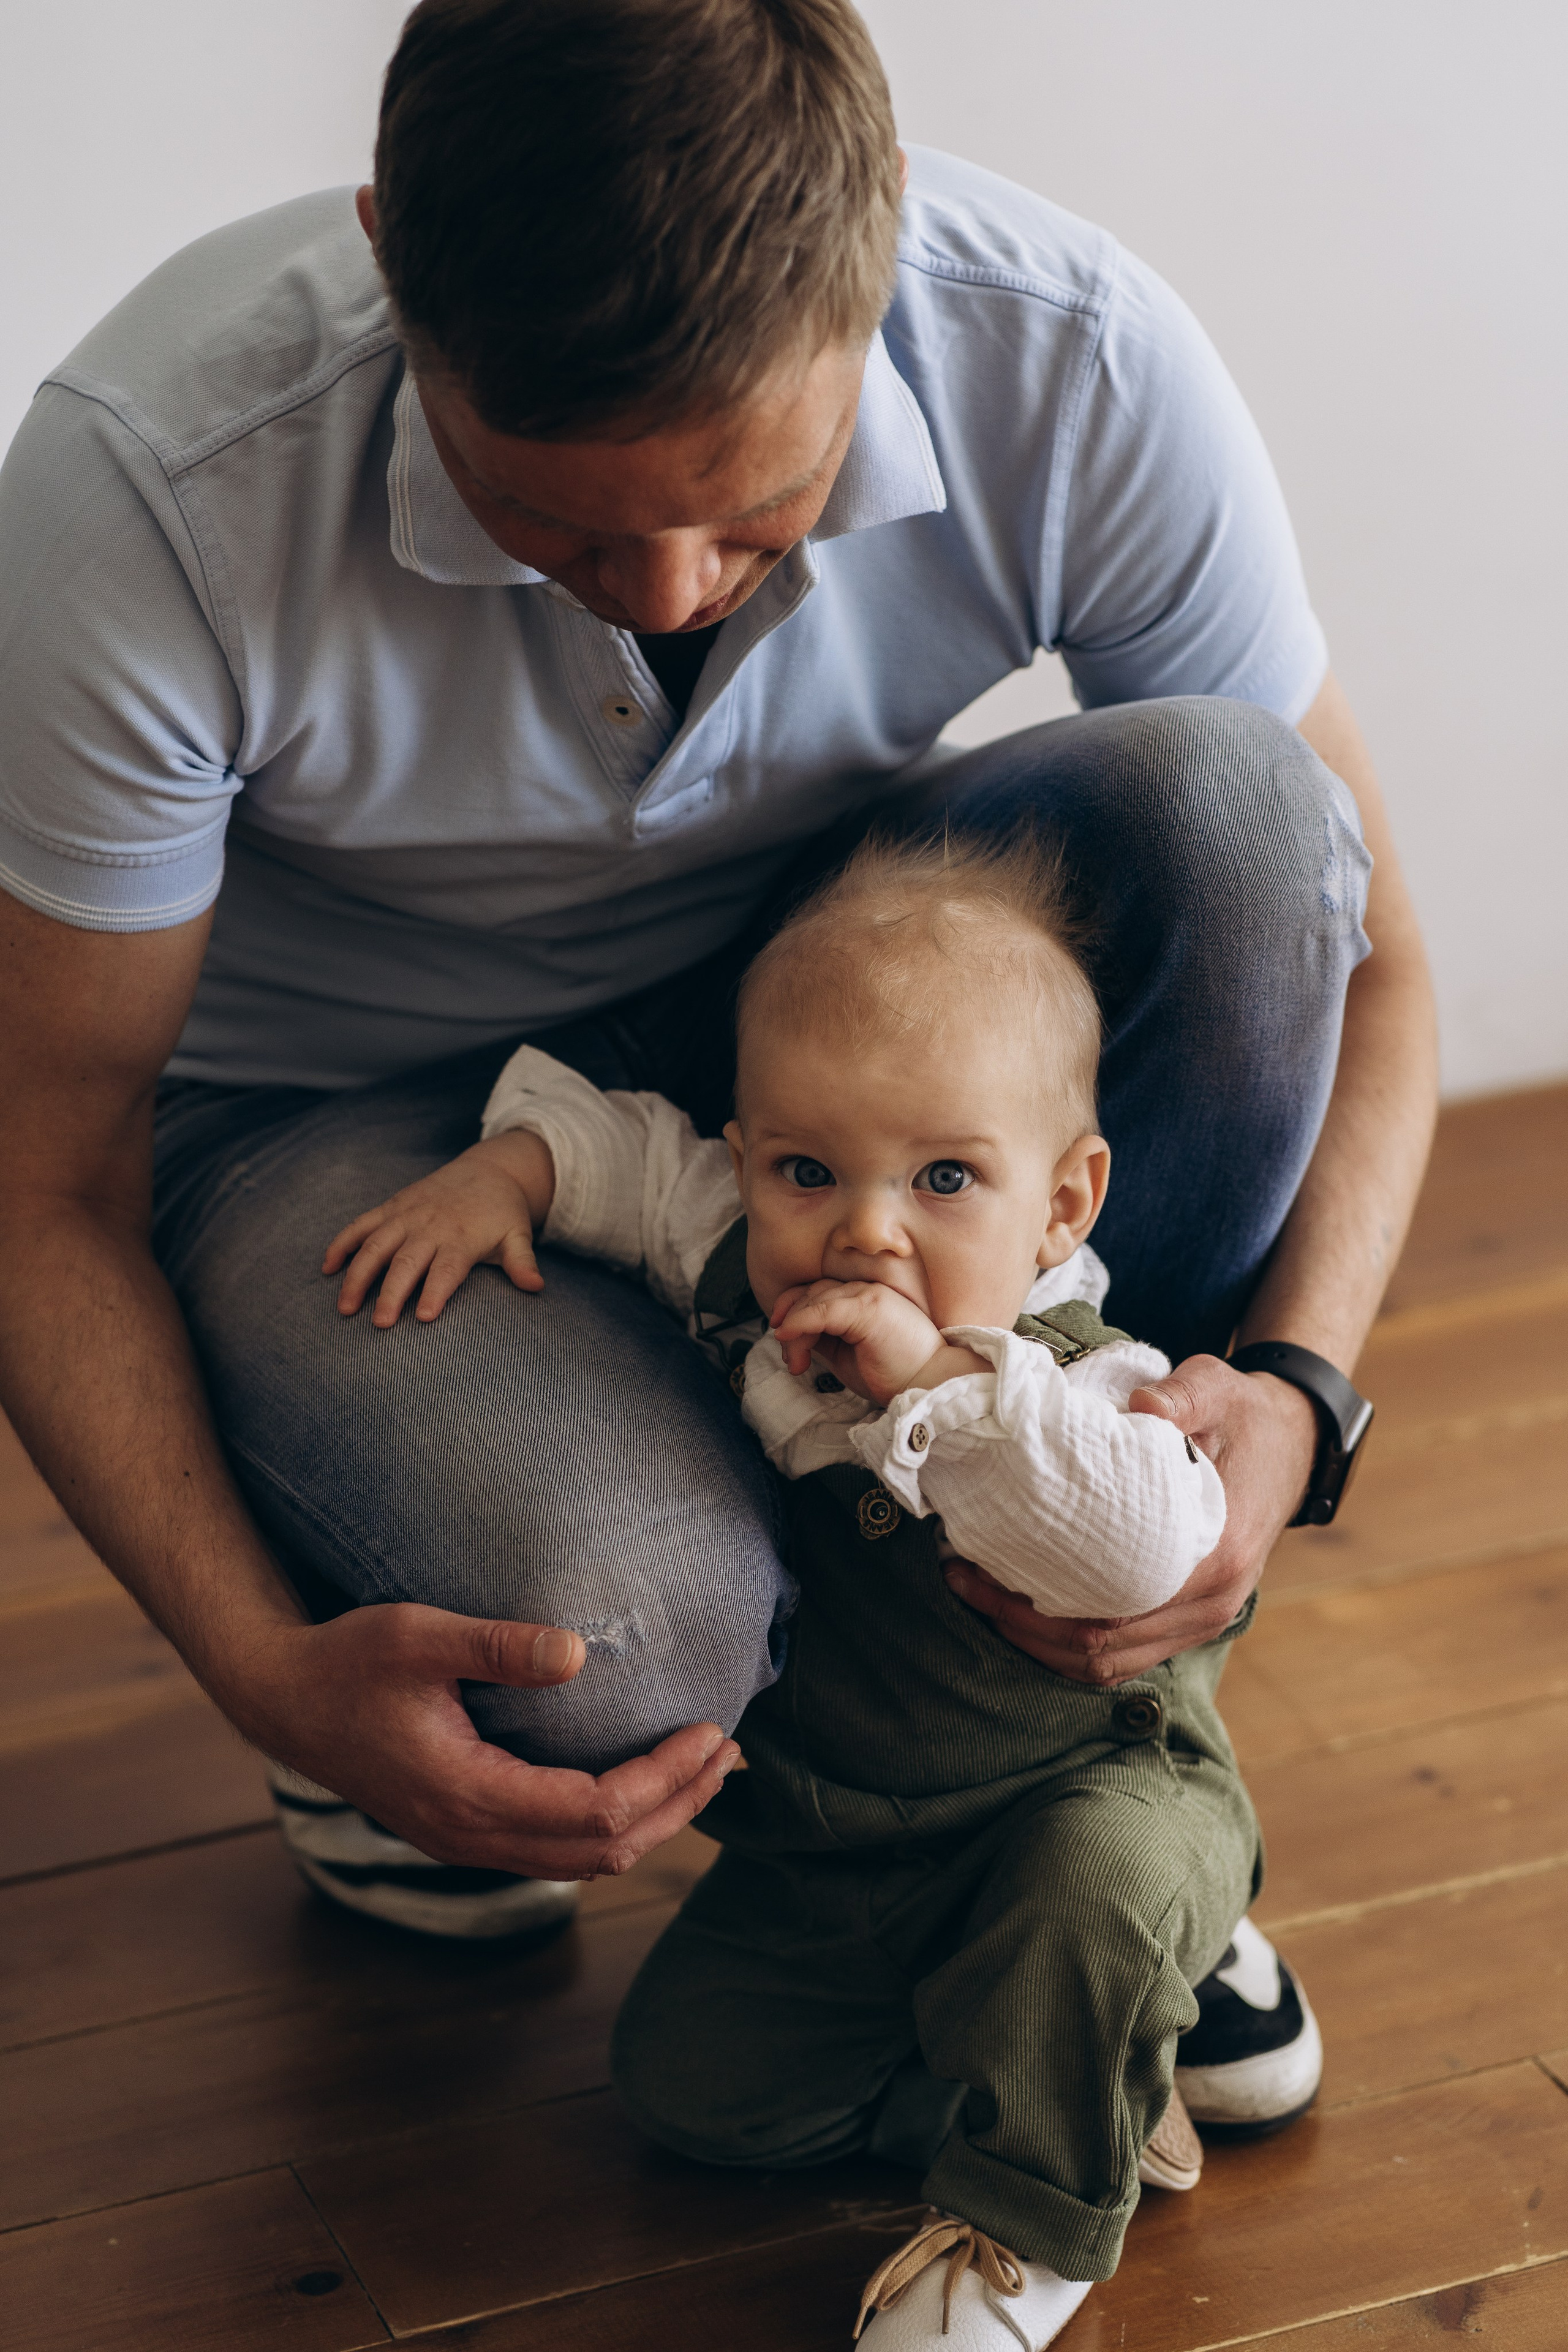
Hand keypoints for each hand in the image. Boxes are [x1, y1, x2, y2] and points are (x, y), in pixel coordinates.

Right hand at [223, 1601, 741, 1876]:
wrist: (284, 1700)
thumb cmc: (348, 1660)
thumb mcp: (417, 1635)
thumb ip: (496, 1644)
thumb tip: (580, 1653)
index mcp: (467, 1794)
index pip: (595, 1811)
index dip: (663, 1780)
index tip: (710, 1731)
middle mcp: (471, 1835)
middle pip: (602, 1851)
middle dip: (676, 1806)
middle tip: (729, 1751)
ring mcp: (467, 1841)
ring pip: (583, 1861)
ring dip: (651, 1821)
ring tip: (705, 1770)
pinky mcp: (466, 1831)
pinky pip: (557, 1849)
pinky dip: (612, 1822)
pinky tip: (639, 1782)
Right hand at [323, 1134, 552, 1325]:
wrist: (488, 1169)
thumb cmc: (502, 1212)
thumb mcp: (518, 1235)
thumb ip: (522, 1262)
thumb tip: (536, 1286)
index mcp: (461, 1237)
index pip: (447, 1268)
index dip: (435, 1291)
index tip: (423, 1316)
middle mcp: (430, 1226)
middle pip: (406, 1262)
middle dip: (391, 1292)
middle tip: (379, 1323)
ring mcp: (406, 1215)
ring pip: (375, 1245)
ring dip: (357, 1275)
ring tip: (345, 1307)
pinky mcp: (391, 1207)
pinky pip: (361, 1224)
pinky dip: (342, 1243)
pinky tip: (327, 1268)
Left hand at [771, 1278, 982, 1405]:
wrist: (930, 1384)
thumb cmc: (893, 1374)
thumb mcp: (848, 1354)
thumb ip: (825, 1338)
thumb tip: (793, 1337)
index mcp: (864, 1298)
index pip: (818, 1291)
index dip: (793, 1308)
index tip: (781, 1335)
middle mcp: (867, 1289)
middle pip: (812, 1293)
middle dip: (790, 1324)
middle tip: (792, 1361)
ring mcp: (869, 1295)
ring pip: (814, 1300)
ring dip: (795, 1331)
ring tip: (796, 1364)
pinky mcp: (870, 1308)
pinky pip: (823, 1309)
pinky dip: (800, 1321)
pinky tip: (788, 1336)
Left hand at [943, 1354, 1316, 1683]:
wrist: (1291, 1441)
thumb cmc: (1243, 1414)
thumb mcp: (1216, 1385)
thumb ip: (1182, 1395)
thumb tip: (1144, 1405)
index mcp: (1218, 1555)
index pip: (1116, 1608)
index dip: (1039, 1603)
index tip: (981, 1569)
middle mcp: (1213, 1603)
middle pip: (1102, 1647)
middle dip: (1022, 1626)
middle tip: (961, 1581)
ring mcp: (1205, 1619)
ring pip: (1107, 1662)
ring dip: (1037, 1642)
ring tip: (978, 1596)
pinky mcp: (1191, 1619)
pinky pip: (1122, 1654)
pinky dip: (1067, 1645)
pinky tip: (1022, 1611)